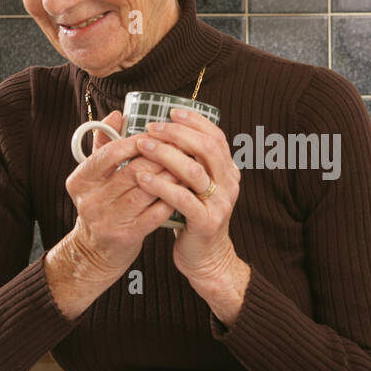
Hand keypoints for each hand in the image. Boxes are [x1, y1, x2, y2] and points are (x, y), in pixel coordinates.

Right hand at [59, 110, 183, 282]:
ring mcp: (107, 220)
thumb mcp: (94, 177)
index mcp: (80, 180)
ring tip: (186, 165)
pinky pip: (155, 213)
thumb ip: (104, 145)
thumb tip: (117, 114)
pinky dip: (171, 199)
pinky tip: (183, 191)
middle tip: (181, 147)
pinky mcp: (126, 236)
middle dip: (160, 157)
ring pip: (146, 191)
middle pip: (133, 170)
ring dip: (170, 176)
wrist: (96, 251)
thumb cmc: (102, 205)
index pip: (111, 152)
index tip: (156, 134)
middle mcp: (90, 200)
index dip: (137, 141)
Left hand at [133, 107, 242, 285]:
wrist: (206, 258)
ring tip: (142, 146)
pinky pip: (182, 199)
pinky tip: (142, 177)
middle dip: (177, 134)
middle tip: (152, 128)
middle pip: (206, 148)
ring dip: (165, 155)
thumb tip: (164, 131)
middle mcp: (228, 184)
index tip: (171, 112)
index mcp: (227, 171)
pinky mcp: (205, 222)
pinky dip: (160, 185)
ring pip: (194, 171)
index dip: (195, 122)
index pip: (216, 137)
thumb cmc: (194, 217)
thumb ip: (188, 161)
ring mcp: (219, 203)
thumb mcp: (196, 186)